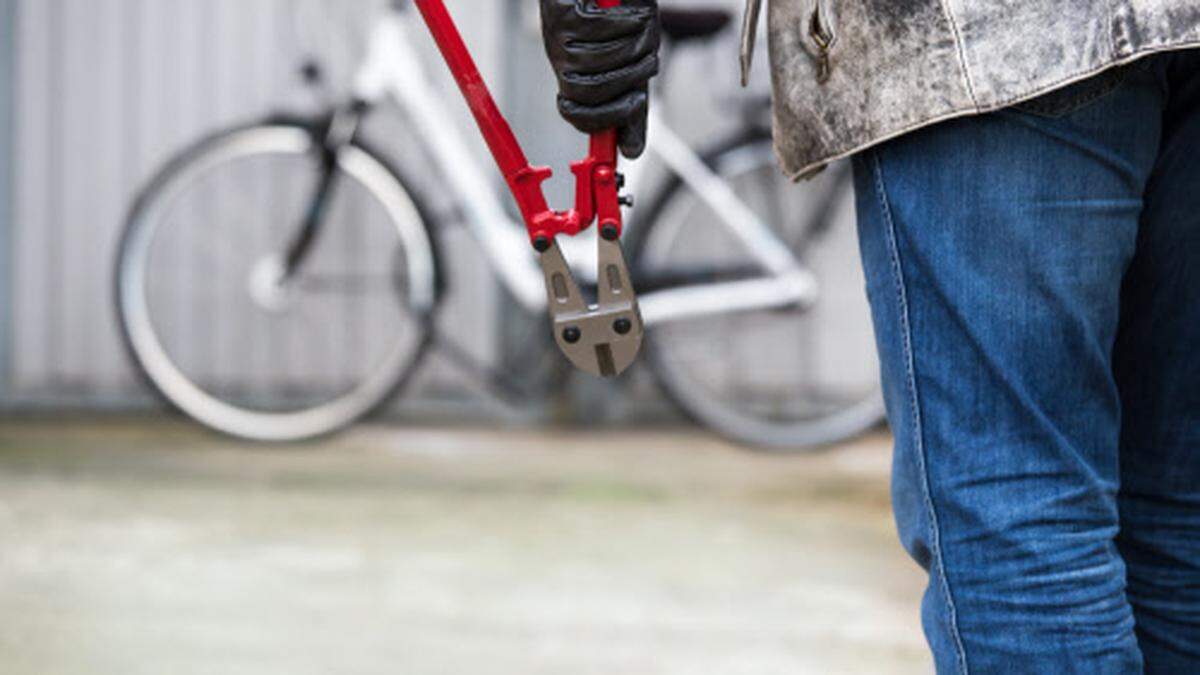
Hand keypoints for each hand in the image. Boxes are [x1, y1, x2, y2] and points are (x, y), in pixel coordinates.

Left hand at [539, 0, 659, 158]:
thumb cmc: (621, 11)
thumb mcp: (629, 63)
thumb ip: (631, 106)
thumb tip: (631, 152)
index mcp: (574, 72)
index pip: (578, 115)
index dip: (603, 123)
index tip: (629, 128)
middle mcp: (561, 56)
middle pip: (591, 92)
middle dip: (629, 79)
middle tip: (644, 59)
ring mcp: (558, 34)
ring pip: (600, 61)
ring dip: (633, 44)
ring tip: (638, 26)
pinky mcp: (564, 11)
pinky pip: (601, 30)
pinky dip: (627, 19)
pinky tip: (629, 8)